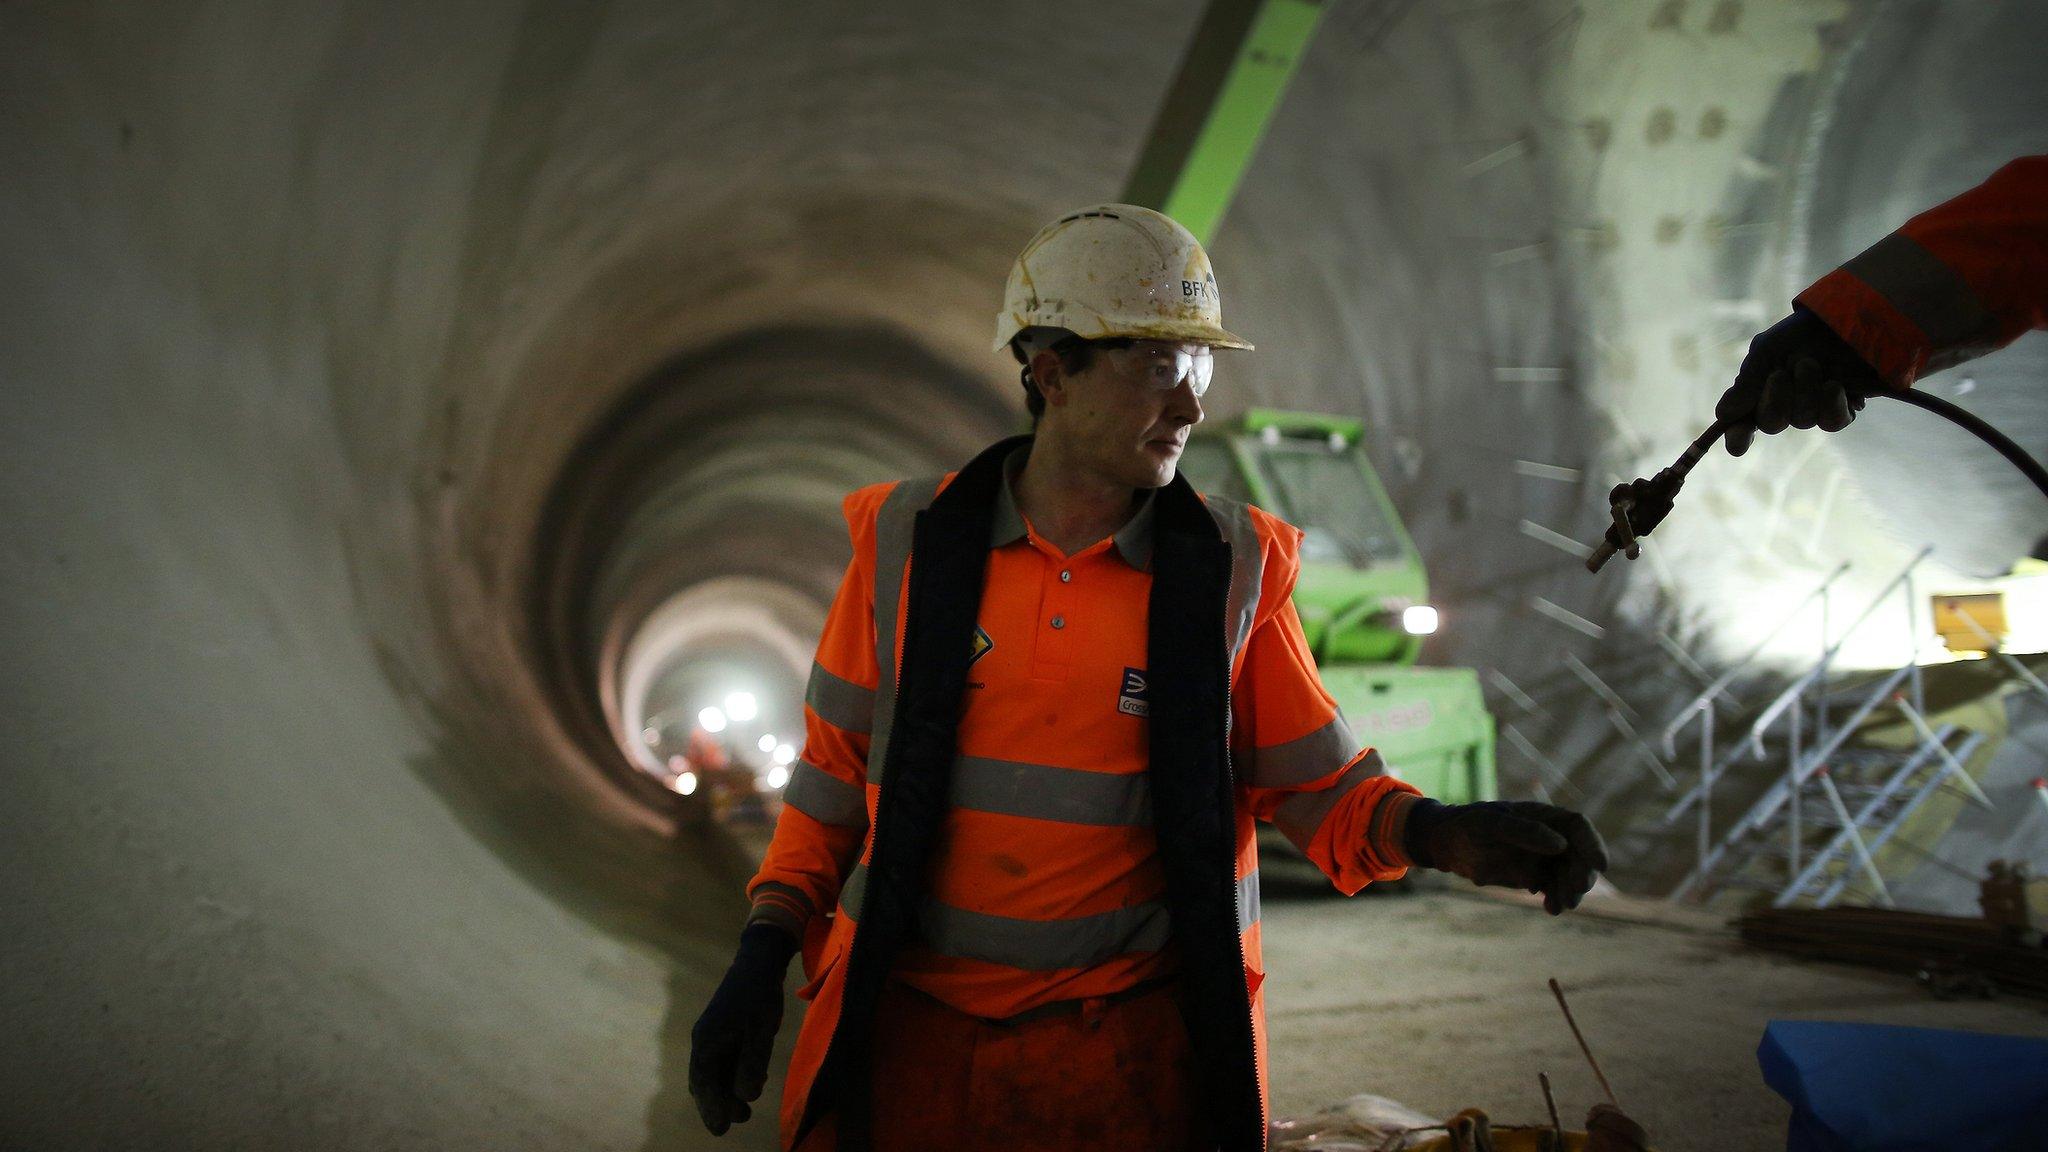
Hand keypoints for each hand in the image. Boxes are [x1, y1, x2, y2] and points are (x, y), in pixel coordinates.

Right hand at [689, 923, 798, 1134]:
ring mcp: (713, 1035)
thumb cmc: (759, 995)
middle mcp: (705, 1041)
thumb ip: (752, 1063)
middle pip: (705, 1081)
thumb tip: (746, 1095)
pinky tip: (752, 1081)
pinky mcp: (724, 1030)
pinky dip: (733, 1075)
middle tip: (739, 1120)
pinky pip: (723, 1060)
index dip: (711, 1108)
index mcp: (707, 1041)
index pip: (704, 1083)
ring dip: (727, 1091)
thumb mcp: (760, 1031)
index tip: (720, 1130)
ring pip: (715, 1072)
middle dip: (719, 1103)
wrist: (758, 962)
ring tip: (746, 1110)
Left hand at [1402, 799, 1607, 914]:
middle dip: (1581, 875)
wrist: (1450, 845)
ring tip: (1560, 906)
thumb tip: (1559, 845)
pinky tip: (1551, 909)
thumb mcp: (1492, 824)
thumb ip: (1524, 831)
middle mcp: (1550, 836)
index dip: (1593, 845)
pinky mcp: (1536, 877)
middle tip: (1574, 893)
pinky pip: (1555, 889)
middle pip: (1580, 855)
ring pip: (1570, 876)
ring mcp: (1545, 858)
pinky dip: (1557, 899)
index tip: (1600, 865)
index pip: (1578, 827)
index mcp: (1544, 816)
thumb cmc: (1469, 826)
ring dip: (1571, 892)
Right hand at [1716, 307, 1882, 455]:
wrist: (1843, 319)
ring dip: (1806, 390)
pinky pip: (1832, 422)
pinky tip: (1833, 384)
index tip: (1737, 444)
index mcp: (1757, 393)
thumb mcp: (1766, 351)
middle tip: (1780, 373)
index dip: (1738, 436)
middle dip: (1775, 400)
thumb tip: (1722, 415)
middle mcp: (1783, 407)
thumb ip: (1747, 383)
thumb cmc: (1800, 333)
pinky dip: (1830, 403)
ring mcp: (1812, 410)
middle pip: (1771, 424)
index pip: (1742, 425)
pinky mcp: (1841, 410)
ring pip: (1803, 420)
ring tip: (1811, 363)